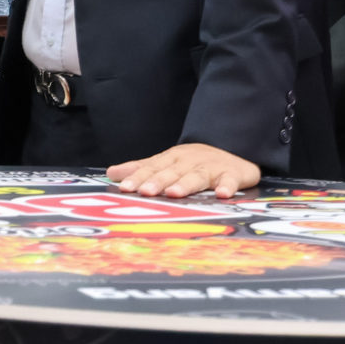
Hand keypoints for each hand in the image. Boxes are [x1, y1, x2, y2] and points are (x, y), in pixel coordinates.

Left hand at [106, 143, 260, 199]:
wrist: (233, 149)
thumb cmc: (194, 162)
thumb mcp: (167, 162)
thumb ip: (141, 169)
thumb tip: (111, 172)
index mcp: (171, 159)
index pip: (151, 168)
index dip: (138, 177)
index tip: (125, 187)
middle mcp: (189, 162)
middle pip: (171, 172)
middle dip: (157, 181)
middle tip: (145, 192)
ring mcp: (211, 167)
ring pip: (197, 176)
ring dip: (186, 184)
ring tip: (174, 193)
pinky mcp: (232, 174)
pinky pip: (230, 180)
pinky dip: (227, 186)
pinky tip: (222, 194)